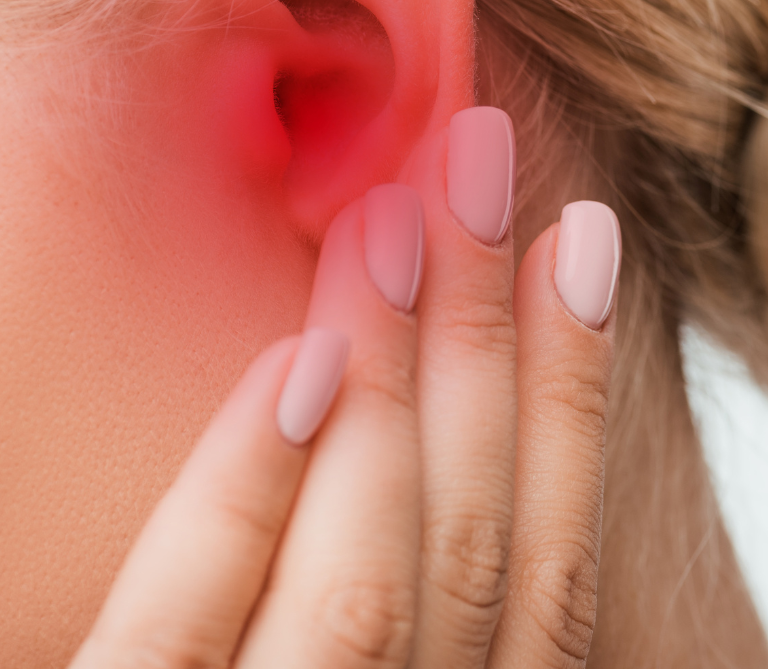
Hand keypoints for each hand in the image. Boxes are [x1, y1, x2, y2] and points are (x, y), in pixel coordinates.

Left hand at [70, 108, 621, 667]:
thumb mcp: (316, 653)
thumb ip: (363, 573)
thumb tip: (378, 369)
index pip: (548, 570)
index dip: (572, 395)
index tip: (581, 234)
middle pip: (471, 542)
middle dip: (488, 333)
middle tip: (477, 149)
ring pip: (369, 580)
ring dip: (393, 379)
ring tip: (391, 214)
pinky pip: (185, 634)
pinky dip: (248, 498)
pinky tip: (289, 366)